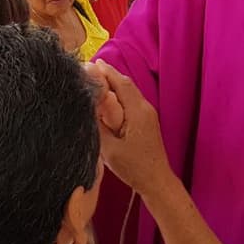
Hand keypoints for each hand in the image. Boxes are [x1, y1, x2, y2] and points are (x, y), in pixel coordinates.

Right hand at [91, 60, 172, 197]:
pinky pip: (131, 101)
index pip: (121, 83)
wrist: (156, 180)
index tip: (91, 63)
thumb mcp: (109, 149)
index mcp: (137, 111)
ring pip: (129, 92)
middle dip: (109, 75)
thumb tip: (86, 107)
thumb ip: (97, 126)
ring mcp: (148, 114)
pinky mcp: (147, 121)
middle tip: (90, 69)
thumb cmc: (134, 167)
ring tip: (96, 80)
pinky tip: (107, 99)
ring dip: (114, 84)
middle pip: (126, 84)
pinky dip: (119, 95)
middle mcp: (145, 108)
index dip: (106, 72)